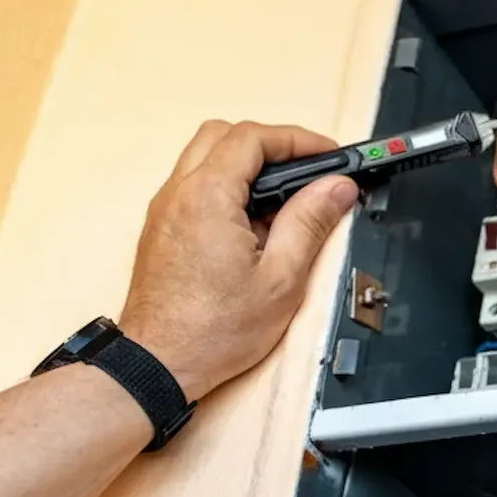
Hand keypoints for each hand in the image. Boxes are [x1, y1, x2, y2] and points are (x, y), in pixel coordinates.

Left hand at [119, 120, 359, 401]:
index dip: (297, 139)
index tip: (329, 155)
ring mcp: (165, 209)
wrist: (160, 361)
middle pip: (224, 135)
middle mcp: (179, 193)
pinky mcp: (162, 227)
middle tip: (307, 168)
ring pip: (205, 156)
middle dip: (270, 143)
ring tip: (284, 197)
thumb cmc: (214, 330)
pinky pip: (194, 183)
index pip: (253, 138)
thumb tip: (336, 187)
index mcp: (208, 197)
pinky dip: (226, 184)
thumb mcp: (281, 278)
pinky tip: (253, 220)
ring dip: (246, 162)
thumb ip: (310, 222)